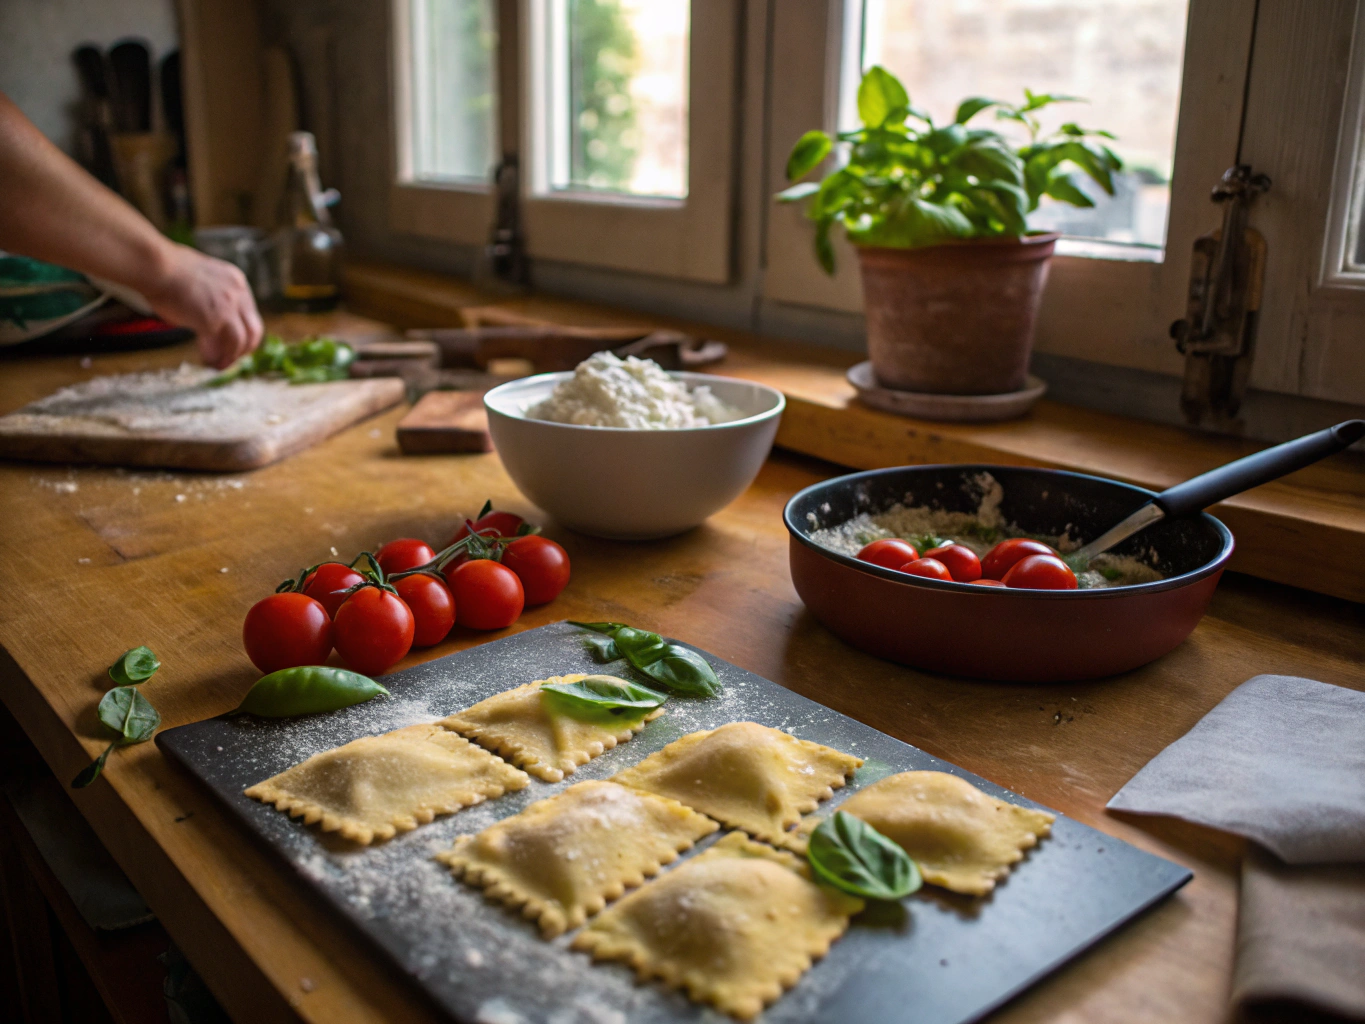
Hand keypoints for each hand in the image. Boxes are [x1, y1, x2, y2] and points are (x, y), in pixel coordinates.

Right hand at [142, 244, 262, 368]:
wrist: (156, 265)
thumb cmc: (168, 269)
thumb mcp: (202, 278)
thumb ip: (212, 296)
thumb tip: (206, 317)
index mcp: (236, 281)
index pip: (249, 312)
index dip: (243, 330)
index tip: (235, 341)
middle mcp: (238, 294)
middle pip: (254, 329)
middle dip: (245, 347)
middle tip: (233, 358)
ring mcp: (228, 309)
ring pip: (241, 341)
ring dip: (231, 356)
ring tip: (220, 365)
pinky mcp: (213, 322)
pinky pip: (221, 346)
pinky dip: (215, 356)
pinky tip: (207, 360)